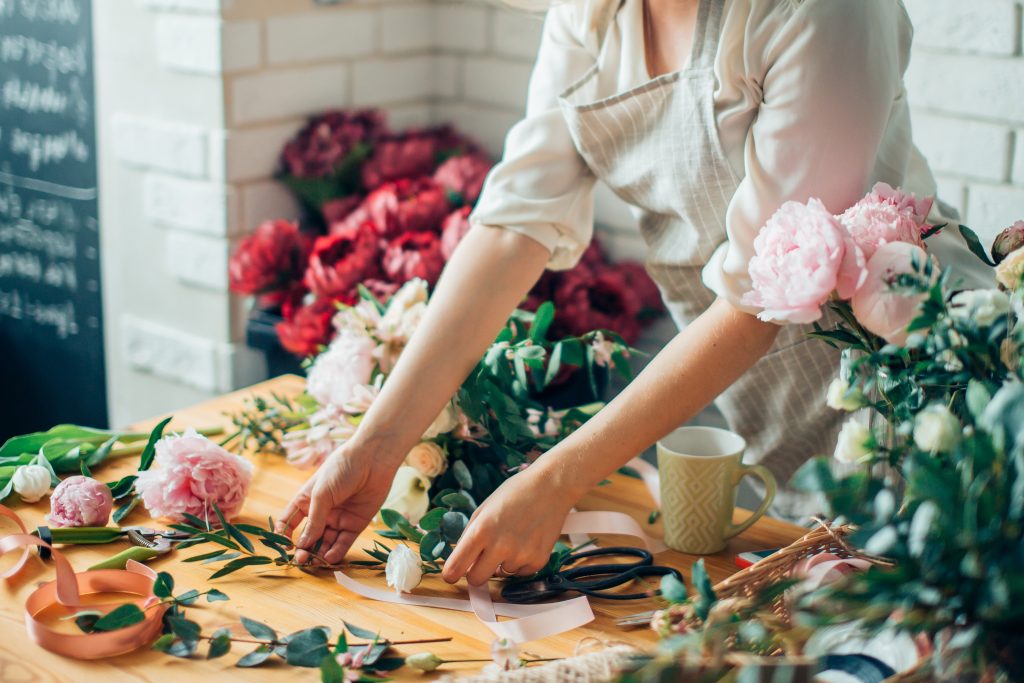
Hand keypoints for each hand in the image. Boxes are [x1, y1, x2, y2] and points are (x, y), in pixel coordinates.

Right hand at [276, 444, 397, 565]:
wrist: (373, 460)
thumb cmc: (341, 469)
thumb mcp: (322, 494)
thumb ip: (314, 520)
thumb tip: (303, 544)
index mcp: (306, 501)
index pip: (289, 522)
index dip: (283, 535)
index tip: (284, 546)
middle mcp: (321, 512)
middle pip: (308, 536)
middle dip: (304, 549)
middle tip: (301, 560)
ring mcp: (338, 519)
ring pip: (326, 542)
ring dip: (319, 554)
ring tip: (314, 563)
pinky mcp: (355, 524)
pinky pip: (343, 542)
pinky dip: (336, 552)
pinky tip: (329, 558)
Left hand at [441, 467, 575, 585]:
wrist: (551, 486)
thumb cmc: (515, 493)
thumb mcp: (484, 509)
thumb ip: (469, 536)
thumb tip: (460, 562)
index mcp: (481, 531)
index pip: (455, 568)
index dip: (451, 573)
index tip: (452, 574)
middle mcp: (500, 546)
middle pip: (476, 580)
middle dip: (476, 572)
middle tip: (482, 560)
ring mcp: (521, 555)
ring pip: (501, 574)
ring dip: (502, 562)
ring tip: (514, 537)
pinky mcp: (538, 560)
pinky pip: (521, 572)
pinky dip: (521, 561)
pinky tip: (527, 540)